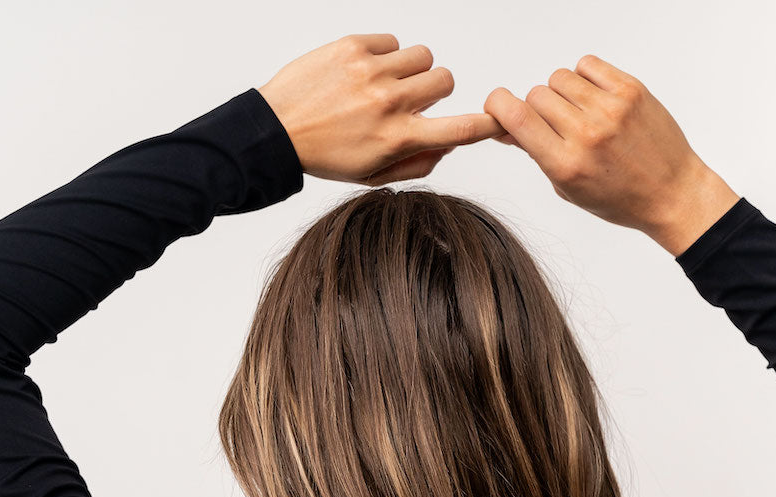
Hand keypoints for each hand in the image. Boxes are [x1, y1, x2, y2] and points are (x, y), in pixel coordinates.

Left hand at [257, 33, 502, 186]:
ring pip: (423, 56)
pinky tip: (364, 73)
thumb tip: (448, 144)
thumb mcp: (373, 176)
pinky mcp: (354, 46)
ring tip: (387, 84)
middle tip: (410, 101)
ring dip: (412, 70)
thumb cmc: (325, 156)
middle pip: (444, 80)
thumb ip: (418, 163)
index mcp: (397, 140)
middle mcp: (389, 103)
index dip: (485, 124)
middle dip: (433, 91)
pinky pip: (392, 41)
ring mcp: (372, 72)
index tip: (498, 119)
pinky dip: (386, 55)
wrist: (277, 131)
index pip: (458, 129)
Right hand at [484, 55, 738, 245]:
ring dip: (561, 93)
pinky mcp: (630, 90)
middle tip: (555, 126)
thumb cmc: (619, 198)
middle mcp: (586, 135)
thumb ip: (537, 154)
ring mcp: (610, 110)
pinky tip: (594, 98)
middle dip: (537, 108)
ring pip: (559, 78)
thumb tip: (507, 127)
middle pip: (536, 95)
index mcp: (566, 165)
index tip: (497, 107)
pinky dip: (583, 78)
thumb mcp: (569, 188)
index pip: (516, 118)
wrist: (671, 193)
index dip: (498, 106)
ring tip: (579, 114)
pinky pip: (586, 64)